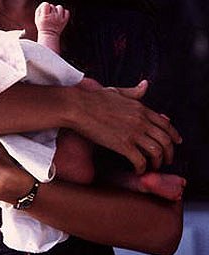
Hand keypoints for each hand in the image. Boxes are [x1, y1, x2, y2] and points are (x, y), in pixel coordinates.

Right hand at [35, 2, 69, 35]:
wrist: (49, 35)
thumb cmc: (42, 26)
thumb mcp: (37, 18)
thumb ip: (39, 9)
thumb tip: (44, 3)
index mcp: (45, 16)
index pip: (46, 4)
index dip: (45, 6)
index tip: (44, 10)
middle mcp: (53, 17)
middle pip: (52, 6)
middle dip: (50, 9)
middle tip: (49, 15)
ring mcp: (60, 19)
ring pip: (59, 7)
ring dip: (57, 9)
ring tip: (55, 14)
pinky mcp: (64, 21)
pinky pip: (66, 12)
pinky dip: (64, 12)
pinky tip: (60, 15)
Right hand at [67, 80, 181, 174]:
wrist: (78, 107)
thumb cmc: (93, 98)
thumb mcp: (117, 91)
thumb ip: (134, 91)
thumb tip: (145, 85)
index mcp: (140, 108)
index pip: (166, 124)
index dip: (174, 136)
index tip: (175, 144)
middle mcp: (141, 120)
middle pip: (166, 140)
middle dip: (169, 153)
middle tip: (165, 160)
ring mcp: (133, 133)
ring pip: (157, 152)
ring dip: (157, 162)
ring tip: (151, 166)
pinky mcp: (122, 144)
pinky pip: (140, 161)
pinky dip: (142, 168)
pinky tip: (137, 170)